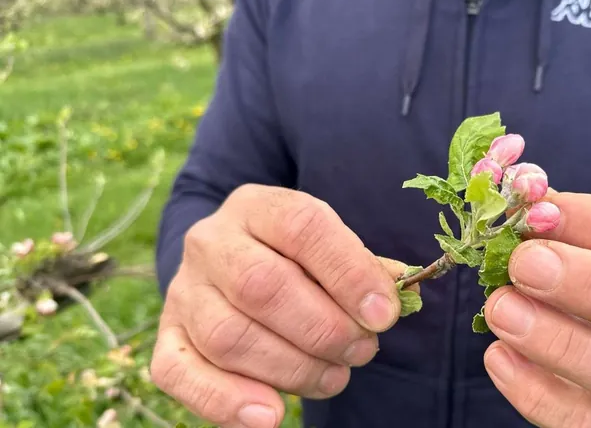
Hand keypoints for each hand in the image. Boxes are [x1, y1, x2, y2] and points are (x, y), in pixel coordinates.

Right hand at [150, 185, 405, 427]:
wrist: (230, 262)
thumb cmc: (296, 259)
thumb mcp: (328, 246)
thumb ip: (362, 267)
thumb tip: (399, 291)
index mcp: (258, 206)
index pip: (303, 227)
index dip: (348, 272)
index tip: (384, 314)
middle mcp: (211, 241)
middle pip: (262, 286)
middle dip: (324, 329)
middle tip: (363, 350)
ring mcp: (183, 290)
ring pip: (229, 336)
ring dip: (293, 368)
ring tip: (335, 377)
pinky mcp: (166, 337)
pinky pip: (180, 373)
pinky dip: (224, 401)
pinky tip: (271, 415)